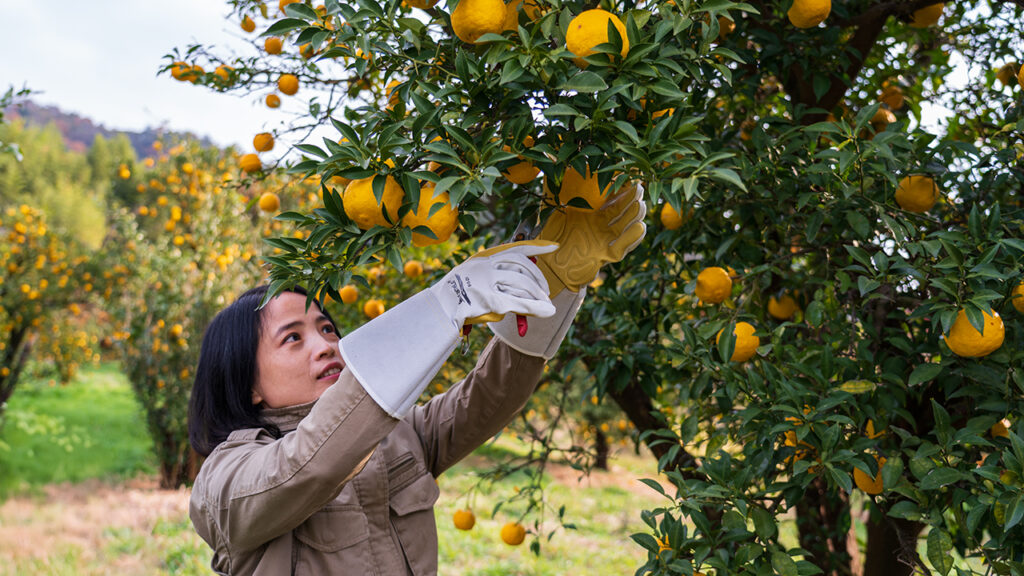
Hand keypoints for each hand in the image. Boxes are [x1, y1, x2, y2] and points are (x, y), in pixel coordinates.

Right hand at [428, 241, 558, 331]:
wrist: (438, 310)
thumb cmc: (458, 298)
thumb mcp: (474, 278)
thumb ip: (496, 276)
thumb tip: (525, 283)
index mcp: (483, 259)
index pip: (514, 248)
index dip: (536, 247)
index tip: (553, 246)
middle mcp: (485, 266)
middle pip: (522, 266)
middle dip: (538, 278)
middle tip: (545, 291)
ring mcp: (487, 283)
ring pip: (522, 285)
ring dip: (538, 295)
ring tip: (547, 304)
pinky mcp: (490, 300)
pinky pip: (519, 303)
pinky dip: (536, 308)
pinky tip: (546, 311)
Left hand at [536, 182, 646, 293]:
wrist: (546, 264)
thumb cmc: (550, 237)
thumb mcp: (551, 209)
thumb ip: (554, 187)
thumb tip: (553, 161)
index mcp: (592, 216)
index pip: (611, 200)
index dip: (620, 190)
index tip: (628, 177)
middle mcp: (601, 228)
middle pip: (622, 212)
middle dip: (631, 200)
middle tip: (639, 187)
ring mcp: (604, 242)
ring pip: (625, 228)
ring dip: (634, 216)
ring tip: (641, 204)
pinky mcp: (603, 257)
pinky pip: (620, 248)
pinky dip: (631, 239)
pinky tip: (640, 227)